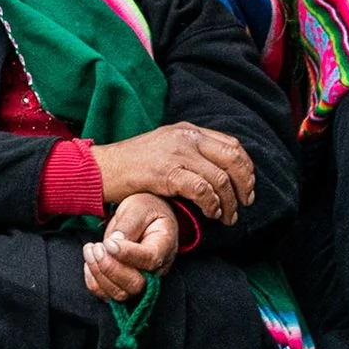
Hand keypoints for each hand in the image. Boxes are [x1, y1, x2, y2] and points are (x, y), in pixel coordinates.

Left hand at [82, 192, 175, 300]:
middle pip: (135, 285)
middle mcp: (156, 270)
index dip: (127, 254)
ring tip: (90, 250)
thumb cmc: (144, 210)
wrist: (144, 217)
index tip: (109, 242)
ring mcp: (141, 280)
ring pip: (120, 294)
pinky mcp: (124, 284)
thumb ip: (129, 224)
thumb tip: (115, 242)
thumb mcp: (138, 208)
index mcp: (165, 246)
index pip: (150, 260)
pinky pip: (107, 295)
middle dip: (110, 268)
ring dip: (99, 274)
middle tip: (97, 247)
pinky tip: (89, 261)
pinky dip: (94, 282)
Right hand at [89, 122, 255, 220]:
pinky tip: (211, 214)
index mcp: (188, 131)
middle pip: (233, 159)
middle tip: (245, 203)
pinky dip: (212, 205)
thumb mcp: (164, 148)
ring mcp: (176, 153)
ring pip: (221, 178)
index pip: (232, 145)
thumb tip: (218, 171)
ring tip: (228, 217)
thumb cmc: (131, 165)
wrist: (101, 169)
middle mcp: (186, 138)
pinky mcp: (167, 173)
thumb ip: (189, 153)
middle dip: (245, 184)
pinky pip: (203, 190)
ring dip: (230, 202)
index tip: (247, 187)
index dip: (246, 168)